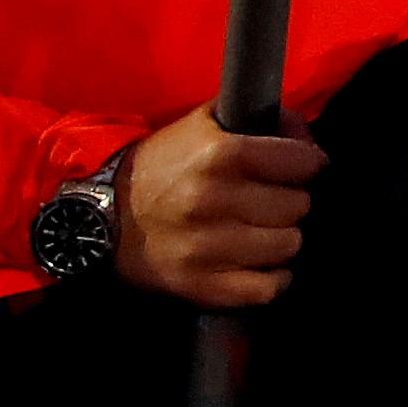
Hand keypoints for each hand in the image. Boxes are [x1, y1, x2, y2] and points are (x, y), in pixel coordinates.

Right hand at [114, 109, 323, 307]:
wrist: (100, 216)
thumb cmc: (161, 165)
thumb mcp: (205, 123)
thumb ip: (260, 118)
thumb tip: (305, 134)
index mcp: (221, 155)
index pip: (303, 163)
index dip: (306, 163)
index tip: (299, 168)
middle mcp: (215, 201)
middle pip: (298, 205)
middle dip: (291, 199)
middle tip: (271, 200)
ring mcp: (207, 248)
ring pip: (288, 245)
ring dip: (281, 237)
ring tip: (261, 229)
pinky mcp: (199, 285)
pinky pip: (266, 289)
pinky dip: (271, 279)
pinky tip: (259, 263)